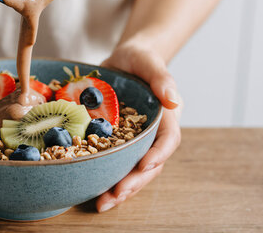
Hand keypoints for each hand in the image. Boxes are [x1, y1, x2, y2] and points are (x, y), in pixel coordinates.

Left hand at [96, 41, 181, 211]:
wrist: (123, 61)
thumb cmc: (140, 59)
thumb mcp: (149, 61)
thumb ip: (161, 78)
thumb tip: (173, 100)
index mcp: (166, 117)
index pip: (168, 140)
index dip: (158, 155)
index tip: (144, 166)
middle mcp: (153, 134)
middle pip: (150, 165)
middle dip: (134, 182)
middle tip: (115, 195)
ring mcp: (135, 141)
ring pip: (132, 171)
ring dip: (119, 189)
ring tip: (102, 203)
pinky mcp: (117, 143)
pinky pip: (114, 164)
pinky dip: (104, 178)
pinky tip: (89, 190)